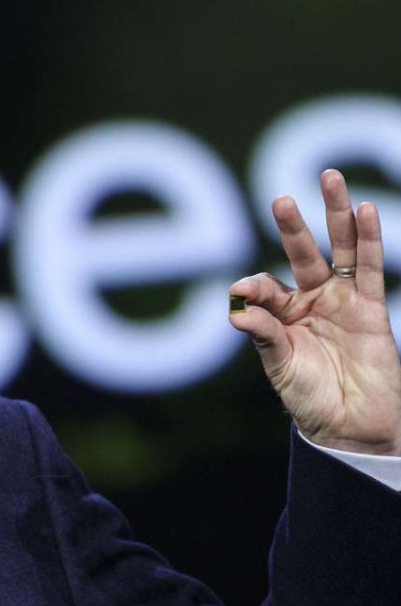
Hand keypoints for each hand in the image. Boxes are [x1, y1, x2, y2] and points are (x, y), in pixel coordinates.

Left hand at [229, 169, 400, 454]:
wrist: (350, 427)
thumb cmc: (310, 399)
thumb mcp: (280, 366)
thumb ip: (264, 334)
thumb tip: (234, 308)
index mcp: (280, 315)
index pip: (264, 287)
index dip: (255, 287)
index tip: (244, 292)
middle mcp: (310, 301)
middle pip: (302, 252)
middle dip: (293, 225)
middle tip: (280, 198)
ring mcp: (341, 301)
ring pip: (339, 249)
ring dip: (335, 214)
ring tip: (330, 178)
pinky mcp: (370, 309)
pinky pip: (368, 267)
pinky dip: (368, 238)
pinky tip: (363, 209)